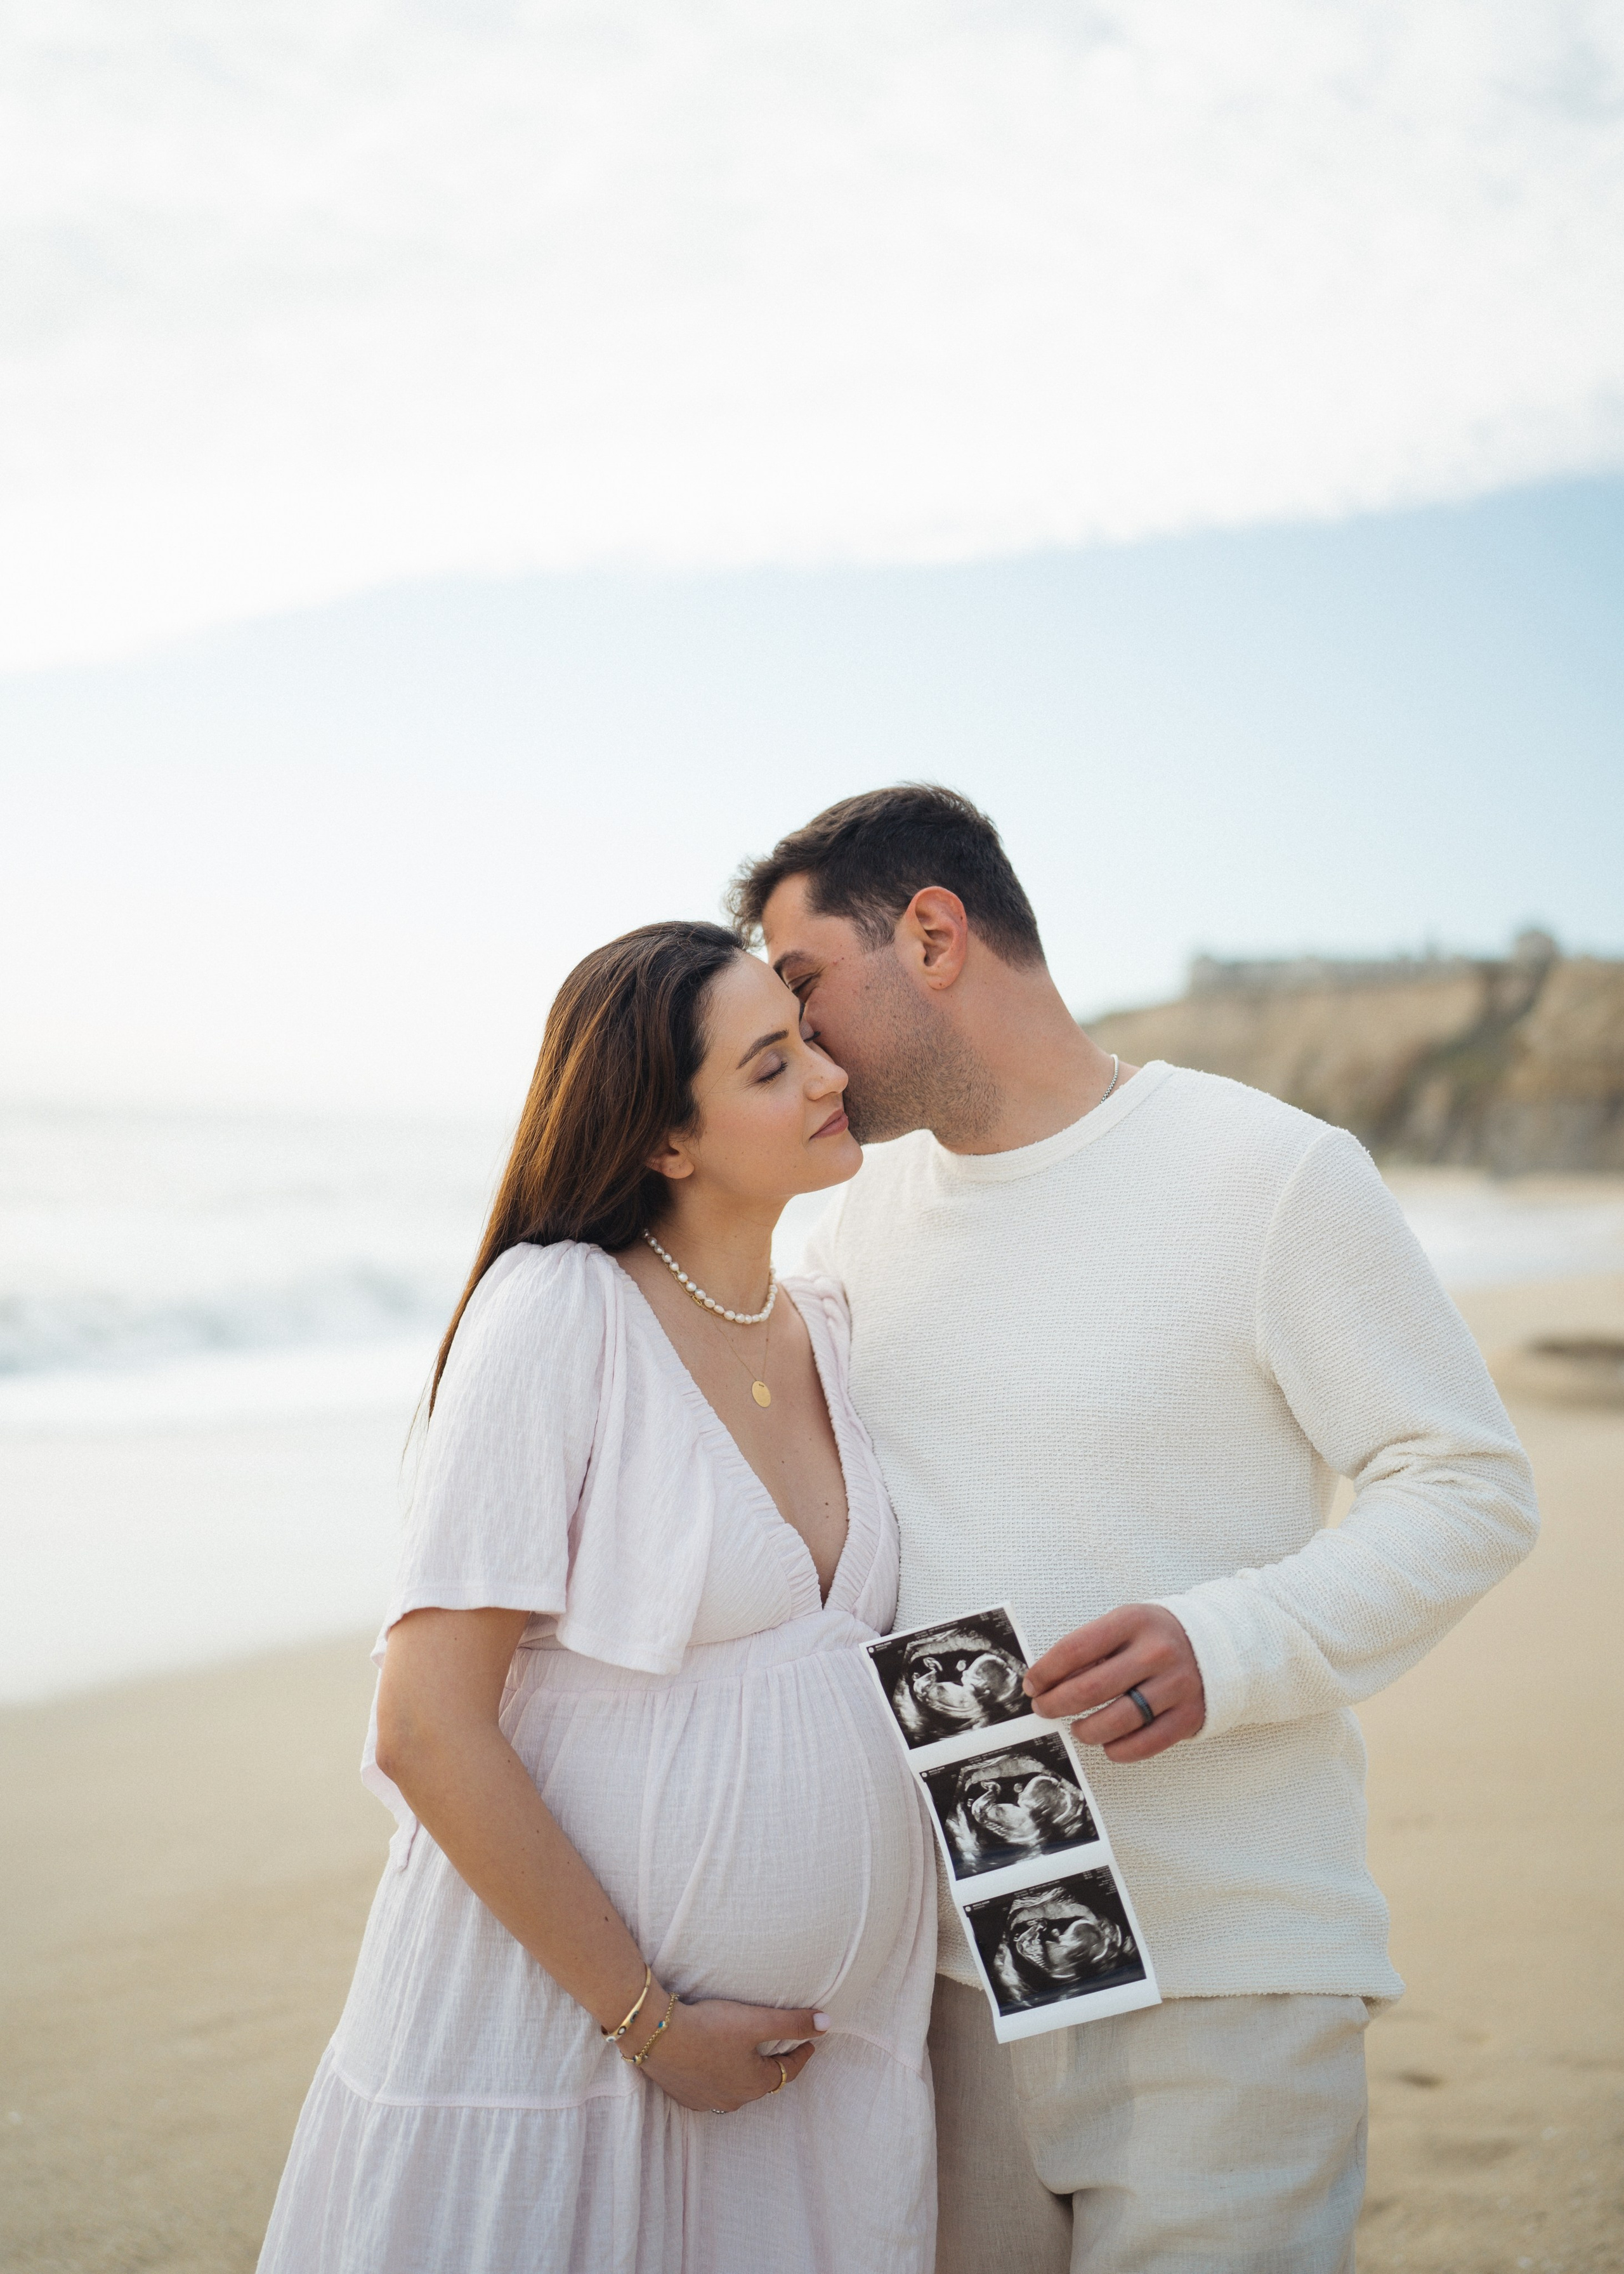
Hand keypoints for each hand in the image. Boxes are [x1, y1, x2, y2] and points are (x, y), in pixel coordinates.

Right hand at [635, 1996, 828, 2112]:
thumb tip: (827, 2024)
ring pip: (736, 2086)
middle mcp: (733, 2100)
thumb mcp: (756, 2021)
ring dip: (744, 2070)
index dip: (802, 2054)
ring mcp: (706, 2101)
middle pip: (761, 2080)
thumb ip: (793, 2023)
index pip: (788, 2071)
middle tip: (779, 2044)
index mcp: (755, 2084)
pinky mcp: (685, 2095)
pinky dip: (719, 2075)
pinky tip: (714, 2060)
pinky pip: (711, 2088)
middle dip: (772, 2062)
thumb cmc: (709, 2026)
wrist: (657, 2034)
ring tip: (746, 2051)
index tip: (810, 2042)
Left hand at [1023, 1604, 1204, 1762]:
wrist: (1215, 1646)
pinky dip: (1117, 1750)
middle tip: (1044, 1709)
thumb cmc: (1155, 1638)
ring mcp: (1175, 1686)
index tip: (1033, 1685)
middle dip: (1055, 1704)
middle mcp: (1156, 1652)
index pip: (1075, 1649)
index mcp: (1132, 1621)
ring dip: (1085, 1731)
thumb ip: (1090, 1649)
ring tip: (1078, 1728)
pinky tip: (1108, 1742)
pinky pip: (1143, 1744)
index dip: (1046, 1672)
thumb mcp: (1124, 1625)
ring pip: (1115, 1722)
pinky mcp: (1187, 1716)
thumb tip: (1047, 1681)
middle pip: (1090, 1689)